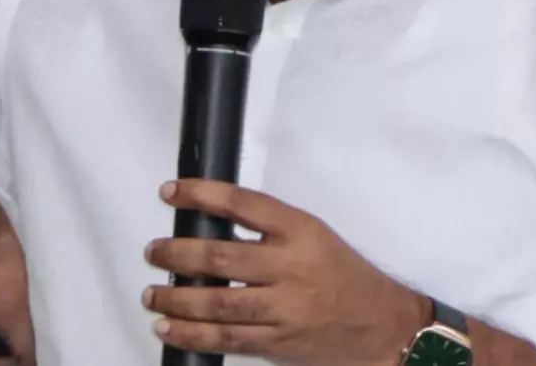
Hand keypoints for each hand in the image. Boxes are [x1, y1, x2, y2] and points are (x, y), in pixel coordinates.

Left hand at [144, 180, 428, 365]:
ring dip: (175, 297)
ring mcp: (284, 308)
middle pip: (220, 256)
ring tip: (151, 293)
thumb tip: (208, 223)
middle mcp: (290, 266)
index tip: (170, 192)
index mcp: (300, 230)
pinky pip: (225, 339)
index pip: (242, 203)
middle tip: (153, 250)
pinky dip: (191, 334)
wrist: (383, 325)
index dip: (201, 195)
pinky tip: (167, 328)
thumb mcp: (314, 236)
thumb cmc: (345, 274)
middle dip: (177, 253)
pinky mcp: (277, 343)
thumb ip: (270, 229)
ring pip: (216, 301)